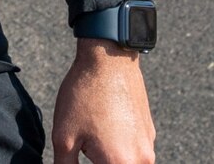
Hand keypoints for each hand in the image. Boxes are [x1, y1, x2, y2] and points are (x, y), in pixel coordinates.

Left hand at [52, 41, 154, 163]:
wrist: (109, 59)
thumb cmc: (85, 95)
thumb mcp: (64, 136)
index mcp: (121, 163)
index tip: (80, 156)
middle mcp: (142, 159)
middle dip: (99, 162)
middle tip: (86, 150)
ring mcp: (148, 145)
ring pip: (128, 163)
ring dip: (111, 159)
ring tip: (92, 141)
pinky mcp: (149, 132)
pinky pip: (135, 152)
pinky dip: (120, 149)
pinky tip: (103, 130)